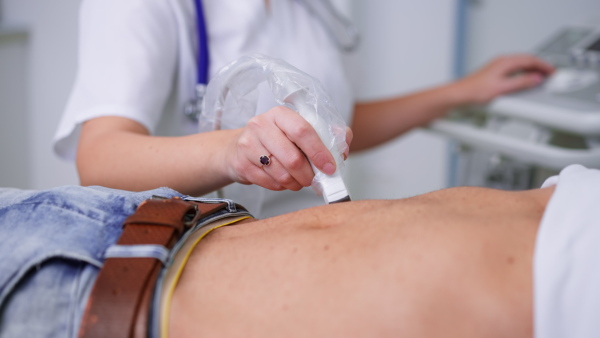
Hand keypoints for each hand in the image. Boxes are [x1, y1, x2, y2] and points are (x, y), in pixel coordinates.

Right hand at [224, 106, 351, 190]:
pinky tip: (282, 180)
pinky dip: (281, 186)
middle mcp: (261, 125)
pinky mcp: (241, 163)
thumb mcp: (298, 130)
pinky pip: (269, 183)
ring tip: (298, 180)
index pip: (303, 131)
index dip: (319, 152)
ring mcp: (248, 144)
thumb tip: (344, 146)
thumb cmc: (276, 140)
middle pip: (292, 158)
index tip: (329, 167)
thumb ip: (326, 134)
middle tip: (314, 180)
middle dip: (308, 175)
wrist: (238, 149)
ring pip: (281, 174)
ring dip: (296, 183)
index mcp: (280, 114)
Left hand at [455, 54, 554, 104]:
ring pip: (520, 65)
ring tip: (540, 78)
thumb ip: (521, 83)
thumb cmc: (474, 91)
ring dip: (532, 70)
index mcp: (504, 62)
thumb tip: (536, 78)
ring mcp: (497, 68)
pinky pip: (514, 70)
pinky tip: (525, 81)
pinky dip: (523, 74)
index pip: (530, 59)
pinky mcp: (494, 74)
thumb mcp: (502, 88)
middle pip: (526, 61)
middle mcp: (501, 62)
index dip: (543, 65)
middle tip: (550, 74)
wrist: (458, 95)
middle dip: (540, 66)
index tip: (552, 71)